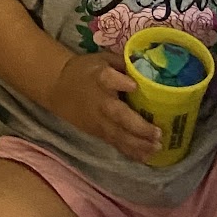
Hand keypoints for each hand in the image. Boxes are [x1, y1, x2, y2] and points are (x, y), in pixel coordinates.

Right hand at [45, 51, 161, 162]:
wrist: (58, 86)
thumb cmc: (86, 70)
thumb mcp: (102, 59)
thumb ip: (123, 63)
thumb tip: (148, 66)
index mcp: (100, 77)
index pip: (107, 78)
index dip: (120, 82)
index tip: (134, 85)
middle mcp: (100, 101)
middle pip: (118, 114)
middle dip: (138, 126)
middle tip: (158, 133)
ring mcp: (98, 120)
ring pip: (118, 134)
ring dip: (138, 144)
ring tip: (157, 148)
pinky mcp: (97, 132)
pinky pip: (115, 143)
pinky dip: (130, 152)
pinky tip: (145, 157)